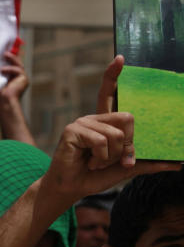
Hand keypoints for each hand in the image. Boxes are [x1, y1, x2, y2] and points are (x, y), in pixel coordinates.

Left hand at [0, 51, 28, 106]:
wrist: (3, 102)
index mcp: (11, 77)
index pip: (11, 63)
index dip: (8, 57)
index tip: (2, 50)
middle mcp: (18, 77)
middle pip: (16, 62)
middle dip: (11, 55)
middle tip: (3, 51)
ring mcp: (22, 78)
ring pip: (18, 64)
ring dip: (11, 58)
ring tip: (4, 54)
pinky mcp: (24, 79)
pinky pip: (18, 70)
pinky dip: (10, 68)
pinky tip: (2, 70)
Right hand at [40, 56, 176, 203]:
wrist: (73, 188)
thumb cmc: (95, 176)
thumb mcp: (126, 167)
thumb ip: (149, 162)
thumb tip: (178, 163)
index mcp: (104, 123)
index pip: (109, 94)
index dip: (113, 75)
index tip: (120, 58)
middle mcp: (93, 118)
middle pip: (127, 117)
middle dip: (128, 144)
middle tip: (116, 159)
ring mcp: (82, 122)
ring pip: (116, 134)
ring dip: (112, 156)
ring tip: (97, 163)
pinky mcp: (73, 130)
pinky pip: (101, 141)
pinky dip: (100, 158)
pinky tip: (89, 163)